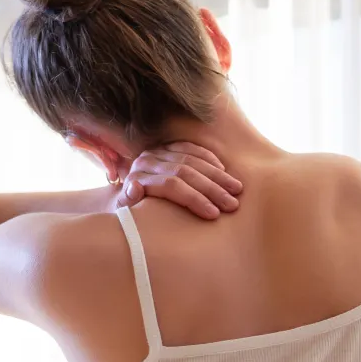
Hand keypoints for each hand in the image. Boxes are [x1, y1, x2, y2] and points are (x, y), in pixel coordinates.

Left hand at [119, 142, 242, 219]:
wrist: (124, 197)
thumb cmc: (129, 214)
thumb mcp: (124, 212)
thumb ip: (126, 201)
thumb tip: (135, 186)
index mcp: (137, 176)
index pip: (171, 186)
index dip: (194, 199)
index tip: (214, 214)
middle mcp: (148, 160)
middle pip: (185, 172)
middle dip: (212, 189)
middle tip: (232, 204)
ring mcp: (159, 152)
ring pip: (192, 160)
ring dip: (217, 175)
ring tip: (236, 190)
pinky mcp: (169, 147)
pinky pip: (191, 148)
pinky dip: (209, 158)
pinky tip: (224, 171)